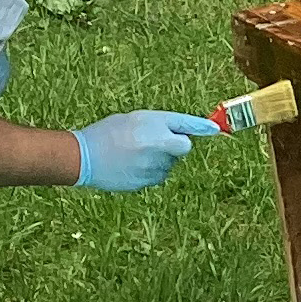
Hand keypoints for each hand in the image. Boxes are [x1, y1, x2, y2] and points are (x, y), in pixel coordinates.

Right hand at [72, 110, 220, 192]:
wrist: (84, 157)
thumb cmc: (109, 132)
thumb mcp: (136, 118)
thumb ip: (164, 124)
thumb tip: (189, 132)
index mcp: (154, 128)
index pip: (186, 128)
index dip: (203, 128)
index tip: (216, 129)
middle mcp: (156, 147)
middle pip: (182, 148)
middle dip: (174, 144)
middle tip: (154, 139)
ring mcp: (152, 168)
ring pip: (170, 164)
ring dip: (161, 158)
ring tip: (134, 152)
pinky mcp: (146, 183)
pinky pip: (157, 175)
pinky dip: (150, 170)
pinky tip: (131, 164)